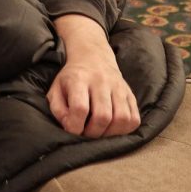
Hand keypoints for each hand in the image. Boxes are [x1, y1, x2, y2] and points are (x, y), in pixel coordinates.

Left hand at [49, 15, 140, 137]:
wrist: (93, 58)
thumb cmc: (72, 78)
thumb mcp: (56, 89)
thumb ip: (57, 109)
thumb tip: (70, 127)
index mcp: (79, 79)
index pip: (80, 108)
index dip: (75, 126)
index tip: (72, 129)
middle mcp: (101, 81)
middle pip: (103, 116)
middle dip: (93, 133)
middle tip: (86, 133)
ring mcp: (119, 87)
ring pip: (122, 119)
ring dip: (110, 133)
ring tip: (100, 131)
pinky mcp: (130, 94)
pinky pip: (134, 119)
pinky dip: (124, 129)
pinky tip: (112, 127)